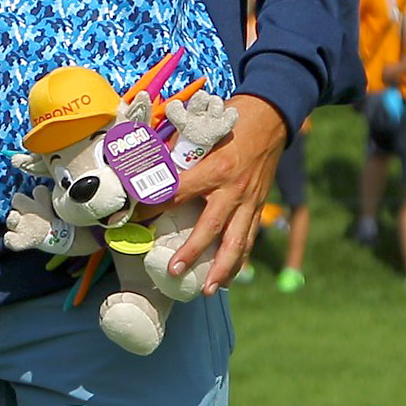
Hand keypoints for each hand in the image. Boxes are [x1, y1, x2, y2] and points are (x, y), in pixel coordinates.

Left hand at [165, 94, 287, 285]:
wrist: (273, 115)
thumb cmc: (234, 118)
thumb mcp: (203, 127)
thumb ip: (178, 150)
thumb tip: (148, 167)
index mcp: (217, 167)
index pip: (178, 192)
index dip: (153, 206)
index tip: (132, 218)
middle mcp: (235, 188)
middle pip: (211, 227)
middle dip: (192, 252)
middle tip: (174, 272)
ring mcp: (250, 200)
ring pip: (237, 242)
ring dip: (222, 269)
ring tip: (207, 290)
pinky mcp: (259, 206)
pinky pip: (249, 238)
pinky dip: (239, 260)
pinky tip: (228, 279)